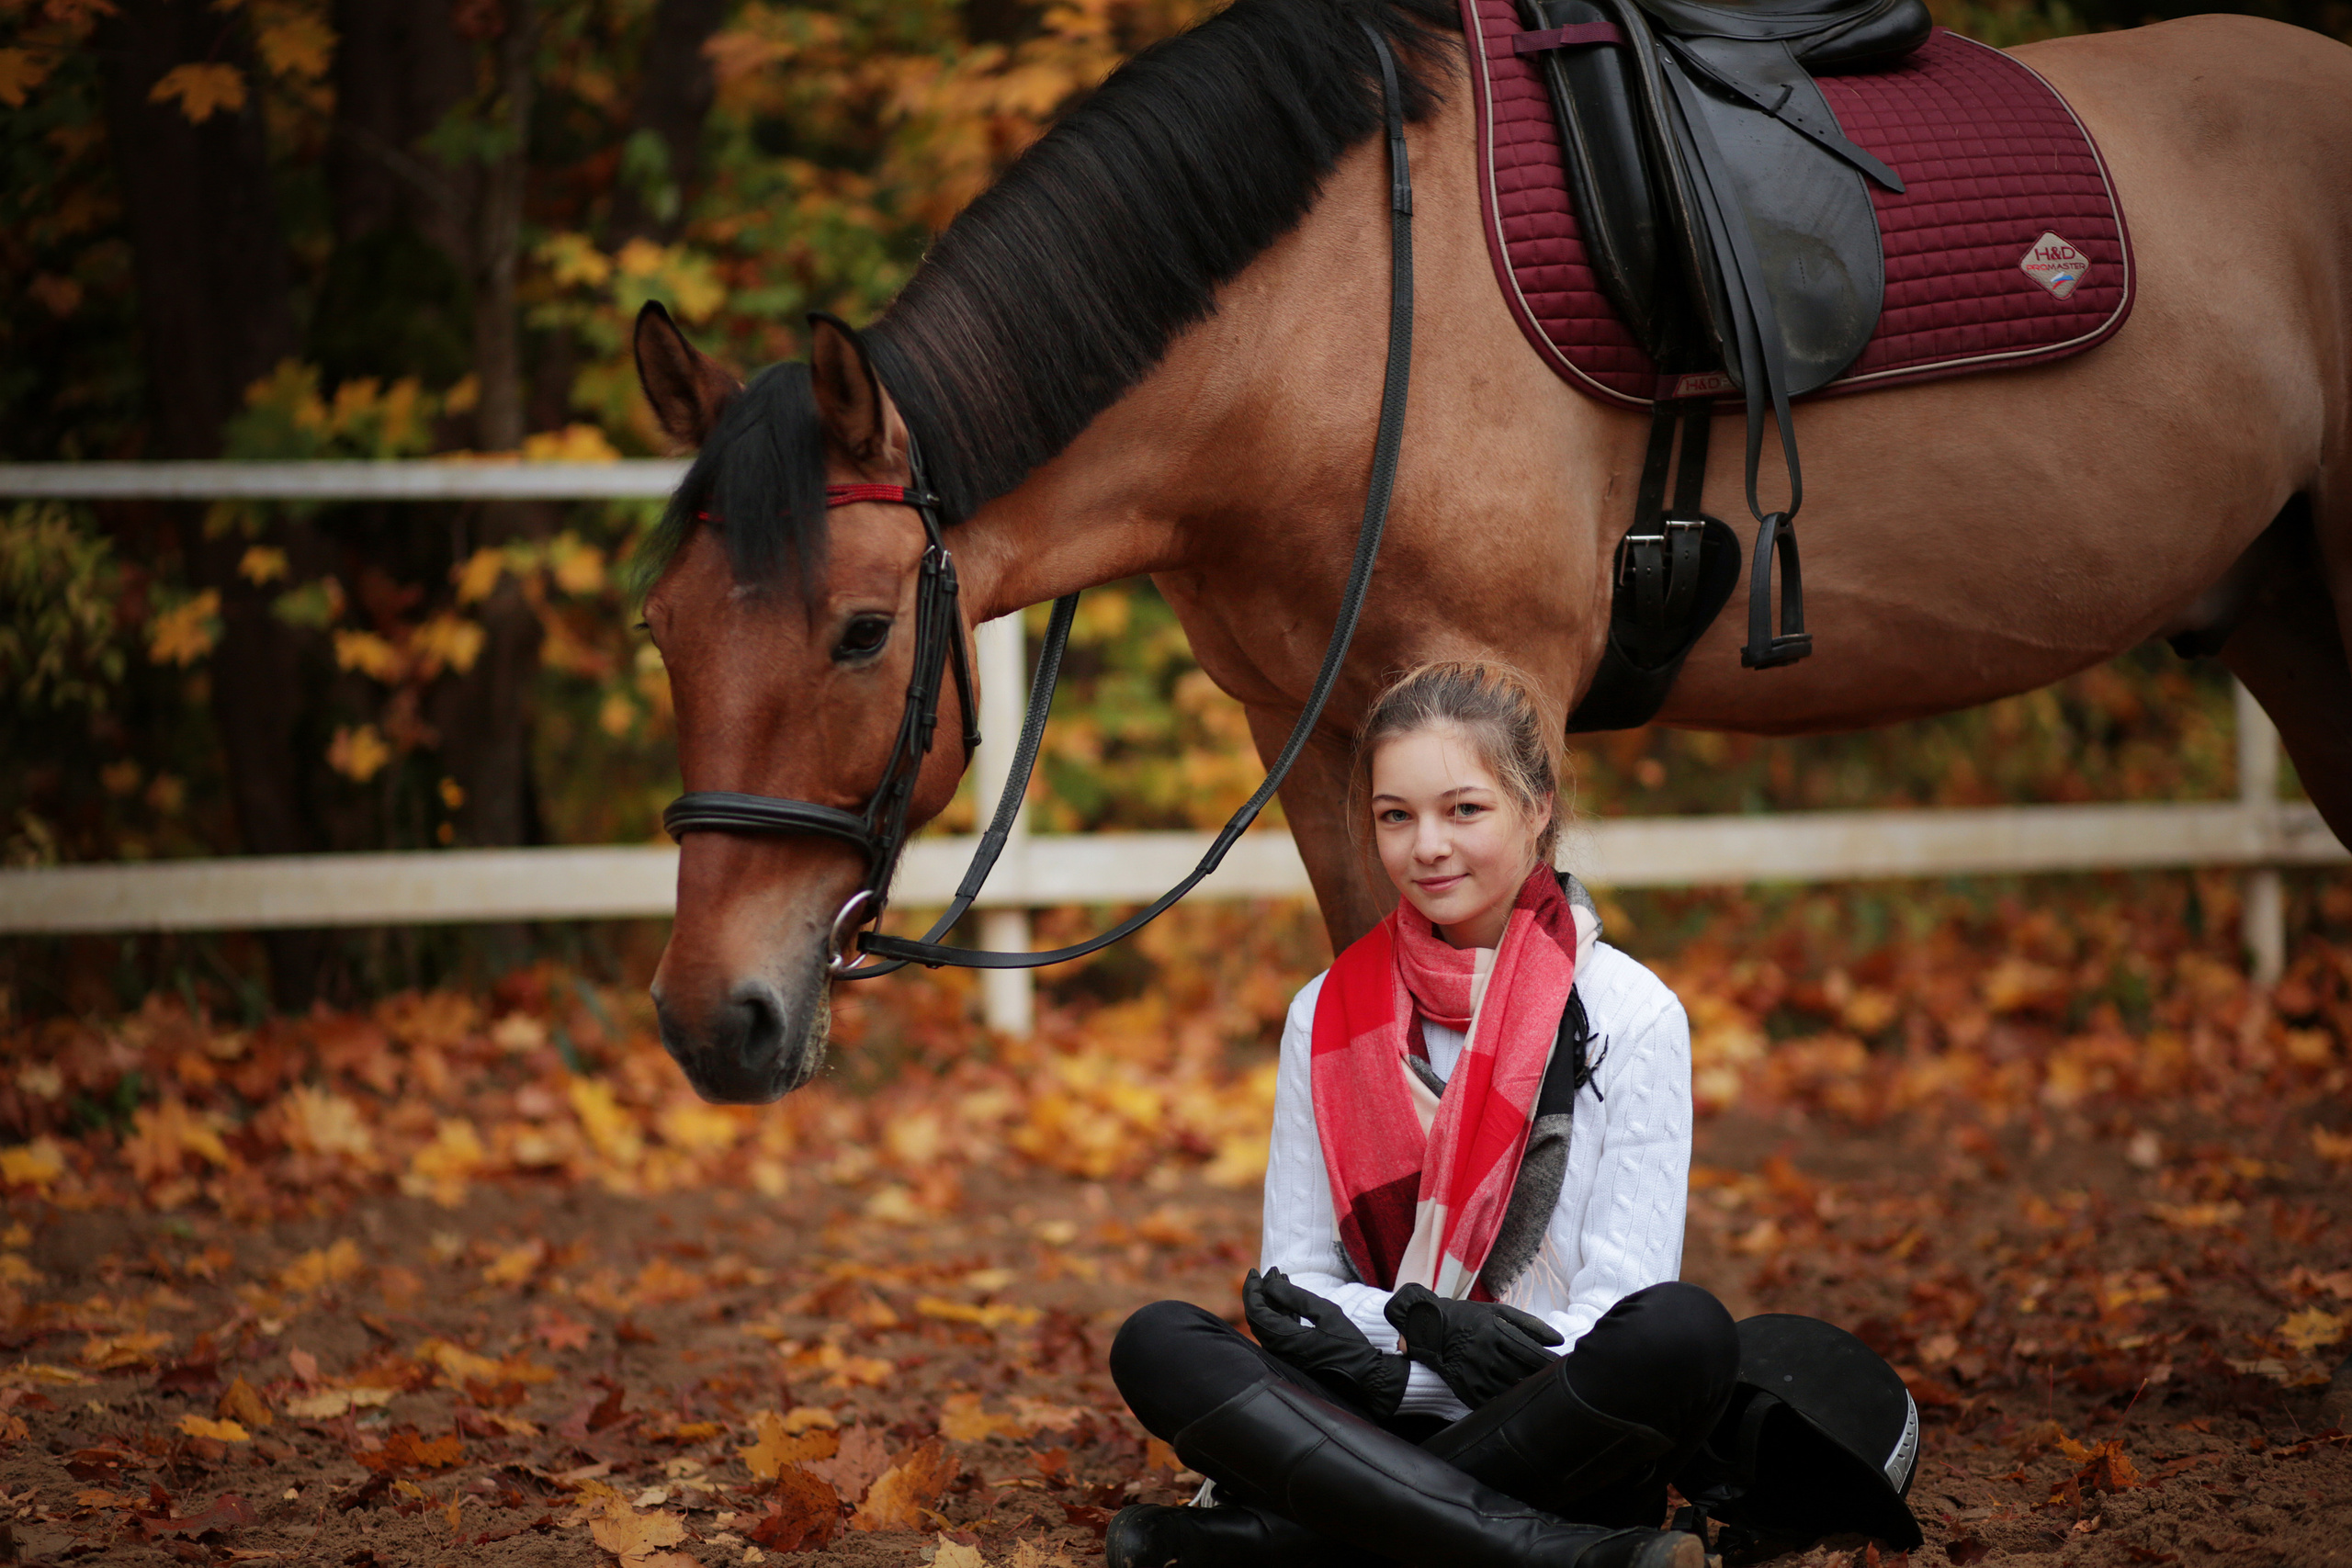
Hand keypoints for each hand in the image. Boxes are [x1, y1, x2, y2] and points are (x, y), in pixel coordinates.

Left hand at [1242, 1268, 1410, 1417]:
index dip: (1252, 1290)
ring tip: (1279, 1279)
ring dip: (1272, 1301)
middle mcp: (1280, 1351)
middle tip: (1268, 1273)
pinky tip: (1289, 1299)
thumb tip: (1270, 1283)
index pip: (1255, 1312)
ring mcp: (1286, 1356)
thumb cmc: (1350, 1346)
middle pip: (1259, 1318)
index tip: (1254, 1272)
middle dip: (1260, 1293)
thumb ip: (1296, 1297)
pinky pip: (1280, 1332)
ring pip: (1269, 1324)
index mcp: (1285, 1341)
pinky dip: (1281, 1313)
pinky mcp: (1295, 1357)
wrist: (1366, 1378)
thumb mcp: (1327, 1314)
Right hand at [1384, 1283, 1564, 1408]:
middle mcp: (1485, 1352)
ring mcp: (1473, 1372)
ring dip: (1526, 1393)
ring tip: (1539, 1394)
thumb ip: (1529, 1324)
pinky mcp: (1464, 1388)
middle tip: (1558, 1384)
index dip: (1551, 1364)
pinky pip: (1491, 1402)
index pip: (1532, 1354)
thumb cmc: (1468, 1317)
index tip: (1565, 1368)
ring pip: (1510, 1391)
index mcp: (1495, 1331)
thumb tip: (1559, 1340)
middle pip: (1524, 1375)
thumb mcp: (1496, 1312)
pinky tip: (1515, 1401)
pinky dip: (1506, 1403)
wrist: (1428, 1328)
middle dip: (1542, 1379)